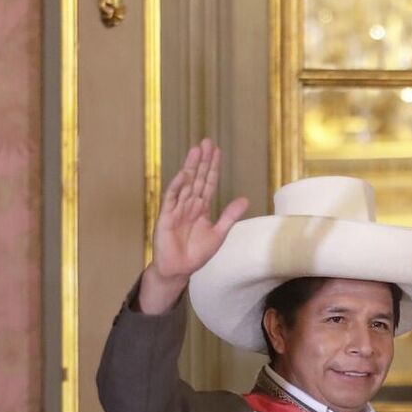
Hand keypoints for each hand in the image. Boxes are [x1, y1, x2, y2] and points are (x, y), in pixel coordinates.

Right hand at [138, 139, 249, 312]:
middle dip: (202, 161)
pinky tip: (183, 174)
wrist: (179, 269)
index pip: (209, 183)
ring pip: (186, 184)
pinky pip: (172, 199)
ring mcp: (177, 209)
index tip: (217, 151)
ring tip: (196, 150)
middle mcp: (189, 204)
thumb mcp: (218, 234)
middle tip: (207, 142)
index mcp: (202, 208)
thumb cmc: (196, 254)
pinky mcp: (166, 216)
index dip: (213, 168)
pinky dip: (177, 186)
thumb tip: (245, 199)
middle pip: (197, 178)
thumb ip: (229, 216)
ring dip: (191, 167)